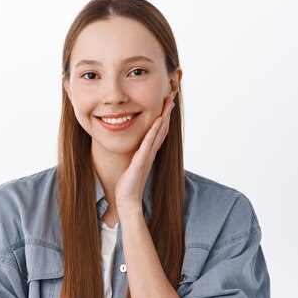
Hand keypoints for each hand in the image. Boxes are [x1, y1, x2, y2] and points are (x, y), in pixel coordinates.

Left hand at [115, 94, 174, 213]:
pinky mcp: (141, 161)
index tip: (165, 105)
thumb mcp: (132, 165)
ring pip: (158, 133)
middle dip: (166, 114)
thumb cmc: (128, 184)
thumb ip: (136, 155)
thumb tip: (135, 148)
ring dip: (163, 118)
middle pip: (161, 130)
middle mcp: (150, 153)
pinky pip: (148, 143)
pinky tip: (157, 121)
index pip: (158, 132)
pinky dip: (154, 131)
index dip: (163, 119)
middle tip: (171, 99)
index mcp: (148, 153)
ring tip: (168, 104)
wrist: (127, 199)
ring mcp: (147, 156)